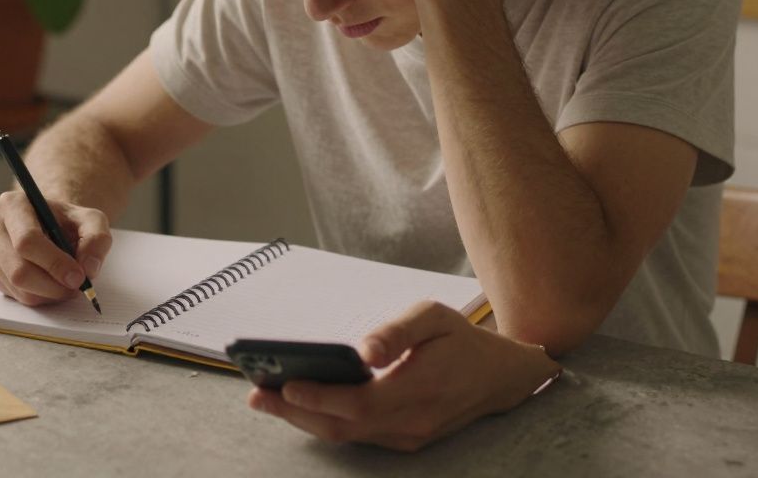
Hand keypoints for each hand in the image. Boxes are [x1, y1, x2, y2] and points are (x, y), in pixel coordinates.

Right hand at [0, 191, 111, 305]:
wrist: (51, 226)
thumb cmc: (68, 222)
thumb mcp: (91, 221)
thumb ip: (97, 239)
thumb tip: (88, 268)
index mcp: (12, 204)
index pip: (27, 240)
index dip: (54, 263)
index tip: (78, 277)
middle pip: (19, 270)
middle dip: (52, 285)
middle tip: (76, 287)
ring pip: (17, 287)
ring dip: (48, 293)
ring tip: (65, 282)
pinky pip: (15, 296)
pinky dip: (39, 296)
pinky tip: (50, 282)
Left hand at [247, 301, 560, 451]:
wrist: (502, 377)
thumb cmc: (463, 341)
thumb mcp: (434, 318)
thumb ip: (397, 332)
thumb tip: (364, 350)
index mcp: (418, 390)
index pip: (357, 403)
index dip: (318, 397)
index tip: (283, 383)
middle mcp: (411, 422)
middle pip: (342, 426)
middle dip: (294, 412)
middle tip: (255, 395)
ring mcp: (409, 436)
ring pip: (347, 434)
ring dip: (305, 418)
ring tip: (267, 397)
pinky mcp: (406, 439)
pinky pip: (358, 435)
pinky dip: (327, 420)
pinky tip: (302, 403)